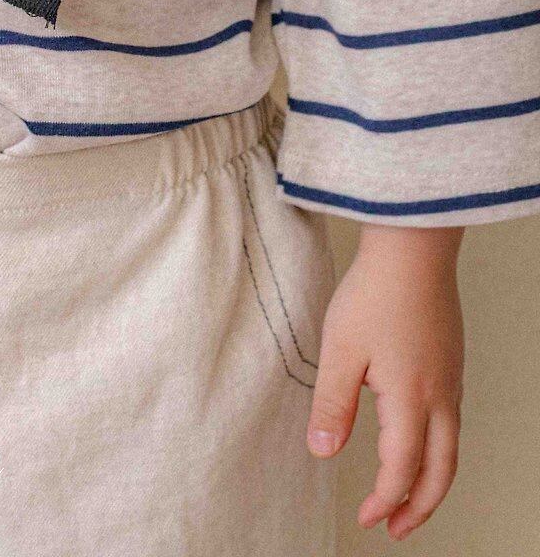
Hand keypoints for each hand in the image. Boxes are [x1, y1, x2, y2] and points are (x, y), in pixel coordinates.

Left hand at [305, 225, 464, 539]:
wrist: (414, 248)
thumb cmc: (375, 293)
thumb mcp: (340, 350)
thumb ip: (332, 405)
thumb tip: (323, 452)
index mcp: (412, 401)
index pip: (402, 470)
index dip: (384, 501)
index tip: (367, 519)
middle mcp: (440, 397)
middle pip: (441, 472)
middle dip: (419, 508)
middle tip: (395, 528)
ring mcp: (451, 379)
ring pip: (451, 448)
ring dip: (431, 480)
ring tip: (406, 496)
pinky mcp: (451, 361)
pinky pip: (452, 422)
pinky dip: (438, 449)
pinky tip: (418, 441)